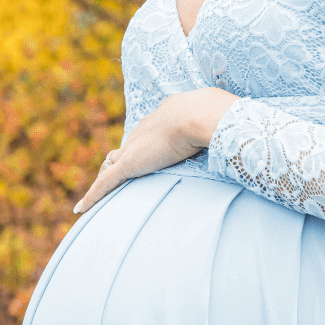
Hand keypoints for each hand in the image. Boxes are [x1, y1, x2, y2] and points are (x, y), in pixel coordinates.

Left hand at [73, 88, 236, 212]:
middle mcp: (144, 129)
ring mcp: (135, 147)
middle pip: (126, 148)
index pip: (148, 133)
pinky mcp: (128, 165)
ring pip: (111, 166)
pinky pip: (104, 184)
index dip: (145, 145)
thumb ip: (224, 125)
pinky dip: (92, 197)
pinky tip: (80, 209)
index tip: (147, 154)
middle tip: (115, 172)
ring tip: (95, 195)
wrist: (201, 114)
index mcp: (164, 116)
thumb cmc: (216, 114)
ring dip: (105, 179)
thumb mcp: (219, 118)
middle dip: (120, 160)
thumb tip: (243, 127)